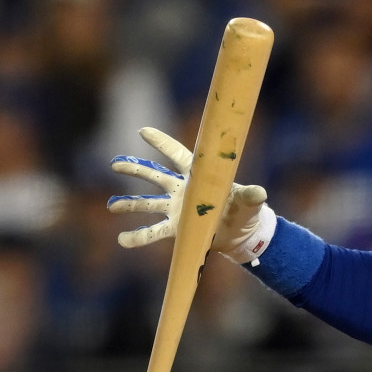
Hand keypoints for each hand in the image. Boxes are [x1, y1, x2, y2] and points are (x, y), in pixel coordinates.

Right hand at [108, 127, 273, 262]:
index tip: (143, 131)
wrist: (241, 234)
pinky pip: (154, 232)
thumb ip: (250, 197)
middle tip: (115, 164)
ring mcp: (177, 209)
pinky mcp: (177, 229)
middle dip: (135, 170)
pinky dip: (139, 237)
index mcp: (199, 178)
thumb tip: (260, 193)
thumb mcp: (248, 203)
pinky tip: (122, 240)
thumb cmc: (245, 212)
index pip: (179, 156)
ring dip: (130, 204)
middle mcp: (183, 191)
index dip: (163, 144)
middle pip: (155, 177)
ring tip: (112, 206)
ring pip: (149, 203)